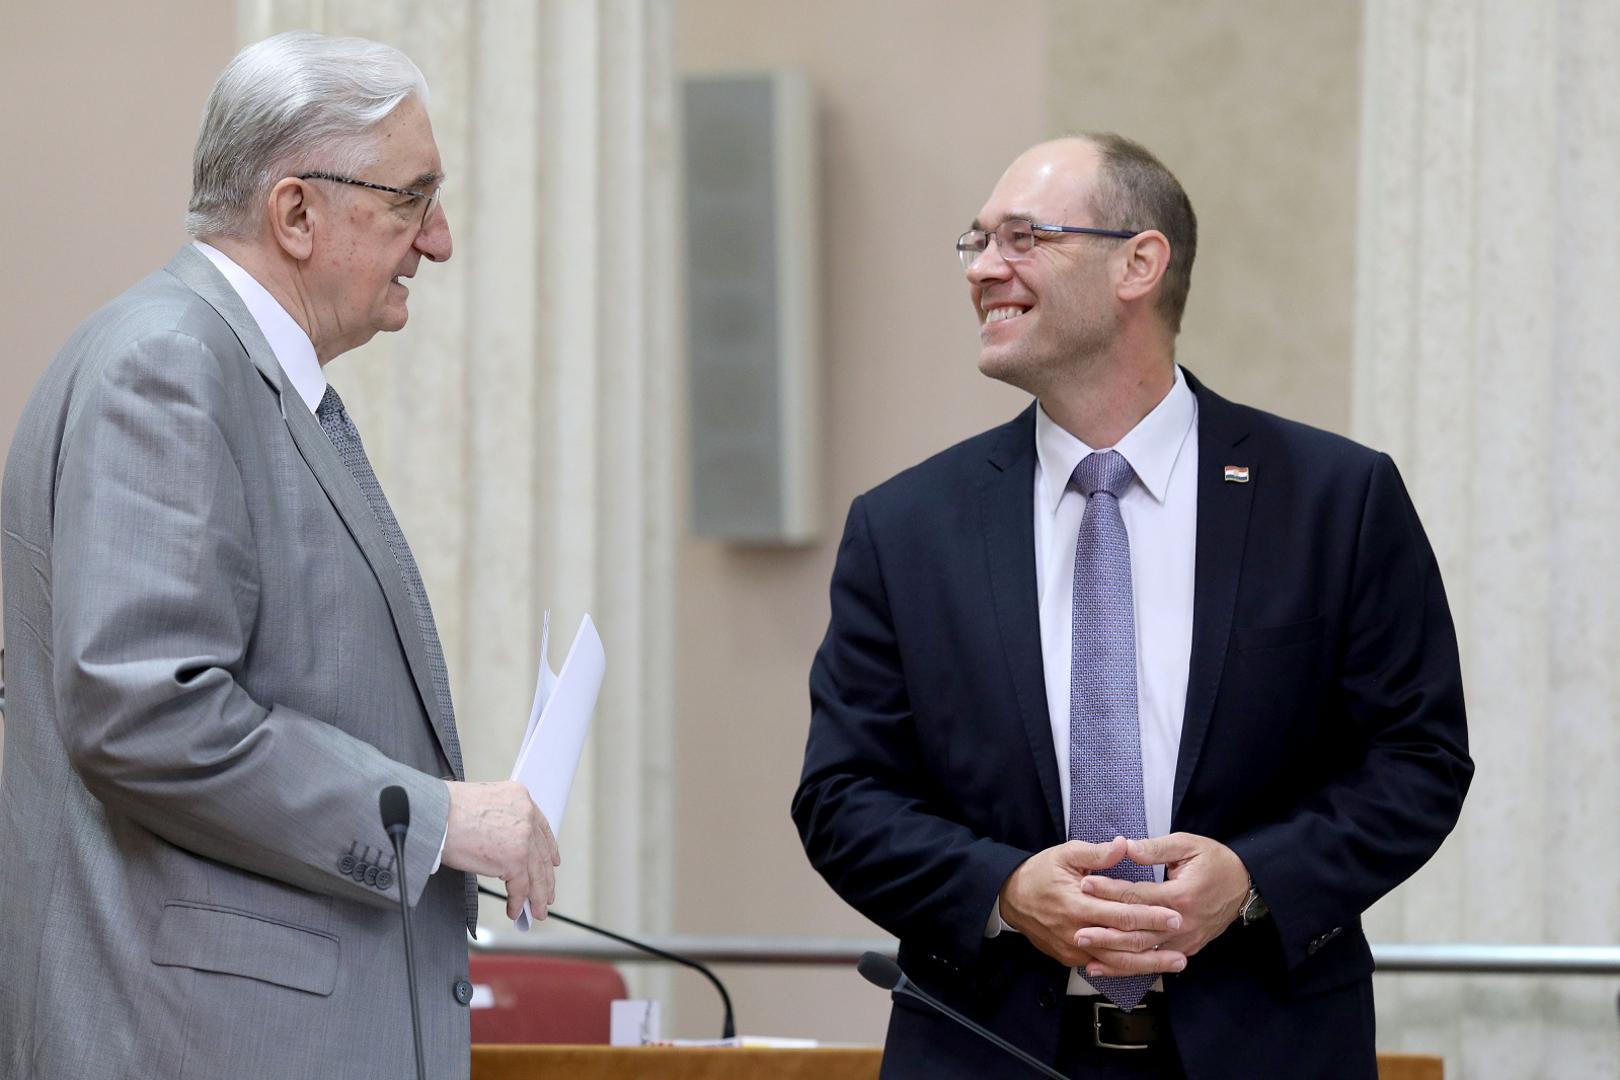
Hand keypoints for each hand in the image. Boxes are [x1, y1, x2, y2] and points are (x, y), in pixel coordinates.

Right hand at [441, 781, 559, 919]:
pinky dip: (517, 902)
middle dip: (545, 879)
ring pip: (536, 874)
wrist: (435, 815)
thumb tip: (502, 845)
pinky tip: (514, 910)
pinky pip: (520, 887)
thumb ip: (500, 820)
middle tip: (546, 895)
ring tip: (536, 910)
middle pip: (541, 854)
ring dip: (537, 896)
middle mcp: (526, 816)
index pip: (541, 828)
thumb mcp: (483, 804)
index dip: (549, 849)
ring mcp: (523, 838)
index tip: (553, 863)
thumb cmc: (446, 809)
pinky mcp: (514, 860)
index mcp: (520, 798)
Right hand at [998, 837, 1186, 972]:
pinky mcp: (1070, 959)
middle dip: (1157, 942)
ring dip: (1148, 963)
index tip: (1175, 914)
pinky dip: (1128, 967)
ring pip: (1117, 961)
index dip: (1150, 915)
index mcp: (1078, 904)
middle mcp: (1077, 932)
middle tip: (1183, 938)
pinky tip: (1148, 966)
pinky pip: (1103, 965)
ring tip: (1176, 961)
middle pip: (1124, 943)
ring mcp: (1074, 950)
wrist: (1010, 898)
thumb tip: (1124, 845)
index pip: (1122, 913)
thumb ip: (1096, 853)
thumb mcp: (1065, 854)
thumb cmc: (1040, 872)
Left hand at [1073, 832, 1248, 976]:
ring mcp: (1186, 940)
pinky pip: (1156, 962)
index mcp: (1180, 895)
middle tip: (1076, 930)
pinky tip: (1109, 968)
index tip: (1084, 885)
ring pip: (1144, 953)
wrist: (1245, 885)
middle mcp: (1182, 923)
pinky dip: (1131, 966)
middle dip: (1104, 931)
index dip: (1108, 891)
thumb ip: (1155, 848)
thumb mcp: (1187, 845)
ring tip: (1086, 953)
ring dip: (1114, 955)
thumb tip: (1125, 847)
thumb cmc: (1214, 860)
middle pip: (1137, 931)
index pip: (1136, 896)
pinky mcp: (1187, 949)